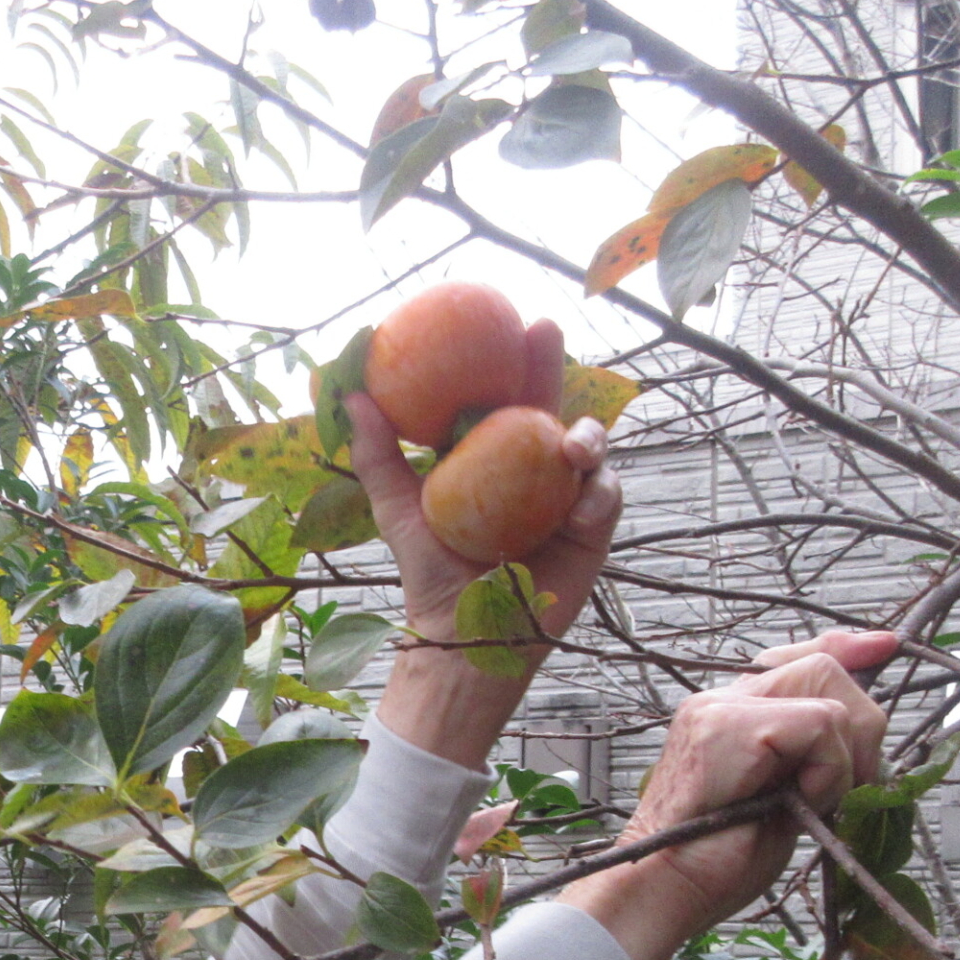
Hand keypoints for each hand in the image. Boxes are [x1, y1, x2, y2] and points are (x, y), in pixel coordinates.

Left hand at [345, 356, 618, 647]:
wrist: (465, 638)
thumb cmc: (432, 574)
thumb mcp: (400, 511)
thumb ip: (380, 456)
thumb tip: (352, 397)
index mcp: (490, 457)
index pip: (500, 397)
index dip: (503, 359)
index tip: (497, 320)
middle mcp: (531, 469)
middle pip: (548, 404)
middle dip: (551, 364)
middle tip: (544, 329)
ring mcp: (566, 496)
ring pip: (589, 447)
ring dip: (587, 435)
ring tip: (572, 447)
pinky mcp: (593, 529)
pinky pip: (606, 497)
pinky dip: (598, 495)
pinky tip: (580, 505)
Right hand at [559, 631, 899, 959]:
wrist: (664, 889)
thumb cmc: (715, 862)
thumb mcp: (784, 799)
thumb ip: (812, 757)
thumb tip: (864, 734)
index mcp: (730, 711)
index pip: (797, 656)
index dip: (848, 649)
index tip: (886, 646)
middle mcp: (720, 698)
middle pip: (824, 668)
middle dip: (861, 730)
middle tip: (843, 790)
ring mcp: (720, 708)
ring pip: (831, 696)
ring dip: (843, 760)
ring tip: (807, 803)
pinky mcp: (728, 726)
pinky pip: (821, 726)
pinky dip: (829, 772)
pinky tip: (797, 804)